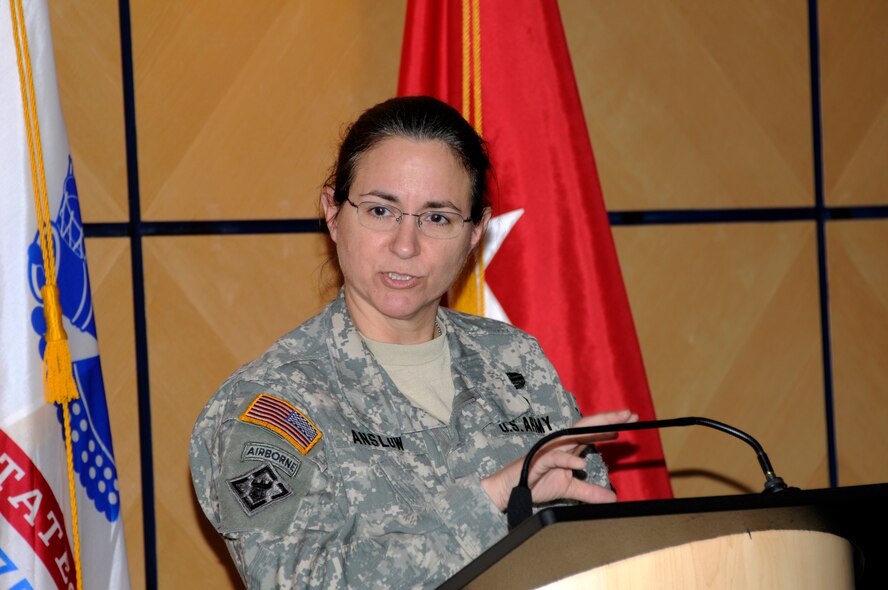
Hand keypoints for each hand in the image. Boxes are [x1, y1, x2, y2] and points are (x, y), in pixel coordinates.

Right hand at [480, 410, 637, 510]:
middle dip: (608, 420)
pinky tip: (581, 462)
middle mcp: (561, 444)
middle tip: (629, 415)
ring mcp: (550, 450)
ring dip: (593, 432)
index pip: (593, 432)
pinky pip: (555, 458)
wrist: (511, 491)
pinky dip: (568, 459)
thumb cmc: (537, 483)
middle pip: (587, 427)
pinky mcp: (538, 460)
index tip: (631, 420)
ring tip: (613, 430)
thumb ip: (590, 491)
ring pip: (573, 435)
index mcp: (569, 448)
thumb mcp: (569, 489)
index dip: (611, 426)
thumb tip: (612, 498)